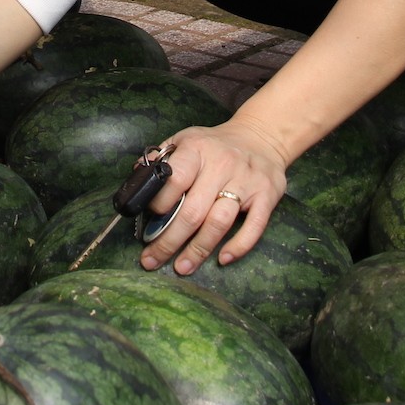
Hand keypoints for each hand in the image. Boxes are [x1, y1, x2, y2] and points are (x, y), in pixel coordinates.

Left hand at [140, 116, 291, 275]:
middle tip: (152, 259)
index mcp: (197, 149)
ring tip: (181, 267)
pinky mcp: (267, 195)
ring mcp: (246, 180)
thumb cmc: (216, 145)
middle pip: (193, 211)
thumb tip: (138, 181)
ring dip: (198, 250)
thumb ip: (163, 158)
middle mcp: (222, 164)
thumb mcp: (187, 139)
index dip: (159, 204)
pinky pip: (254, 226)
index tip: (148, 221)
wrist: (261, 137)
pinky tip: (224, 259)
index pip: (174, 180)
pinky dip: (239, 246)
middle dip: (169, 240)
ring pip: (219, 222)